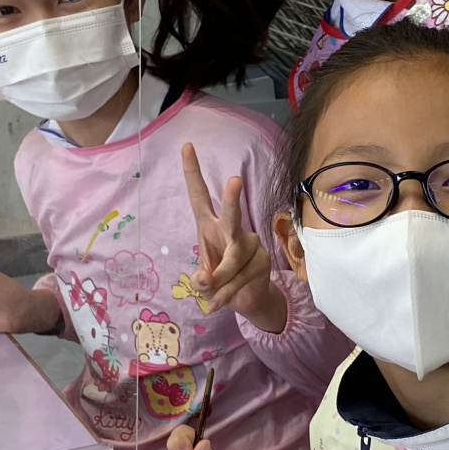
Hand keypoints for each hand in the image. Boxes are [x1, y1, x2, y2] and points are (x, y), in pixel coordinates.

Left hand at [182, 143, 286, 333]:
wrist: (246, 299)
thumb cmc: (218, 280)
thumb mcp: (203, 280)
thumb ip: (201, 279)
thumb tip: (204, 279)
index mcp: (209, 225)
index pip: (199, 195)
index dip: (193, 172)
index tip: (186, 146)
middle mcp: (231, 230)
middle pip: (231, 214)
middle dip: (232, 199)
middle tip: (234, 181)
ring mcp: (250, 243)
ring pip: (233, 260)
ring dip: (220, 281)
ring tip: (210, 295)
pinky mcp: (262, 260)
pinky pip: (240, 278)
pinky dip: (226, 294)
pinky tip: (218, 303)